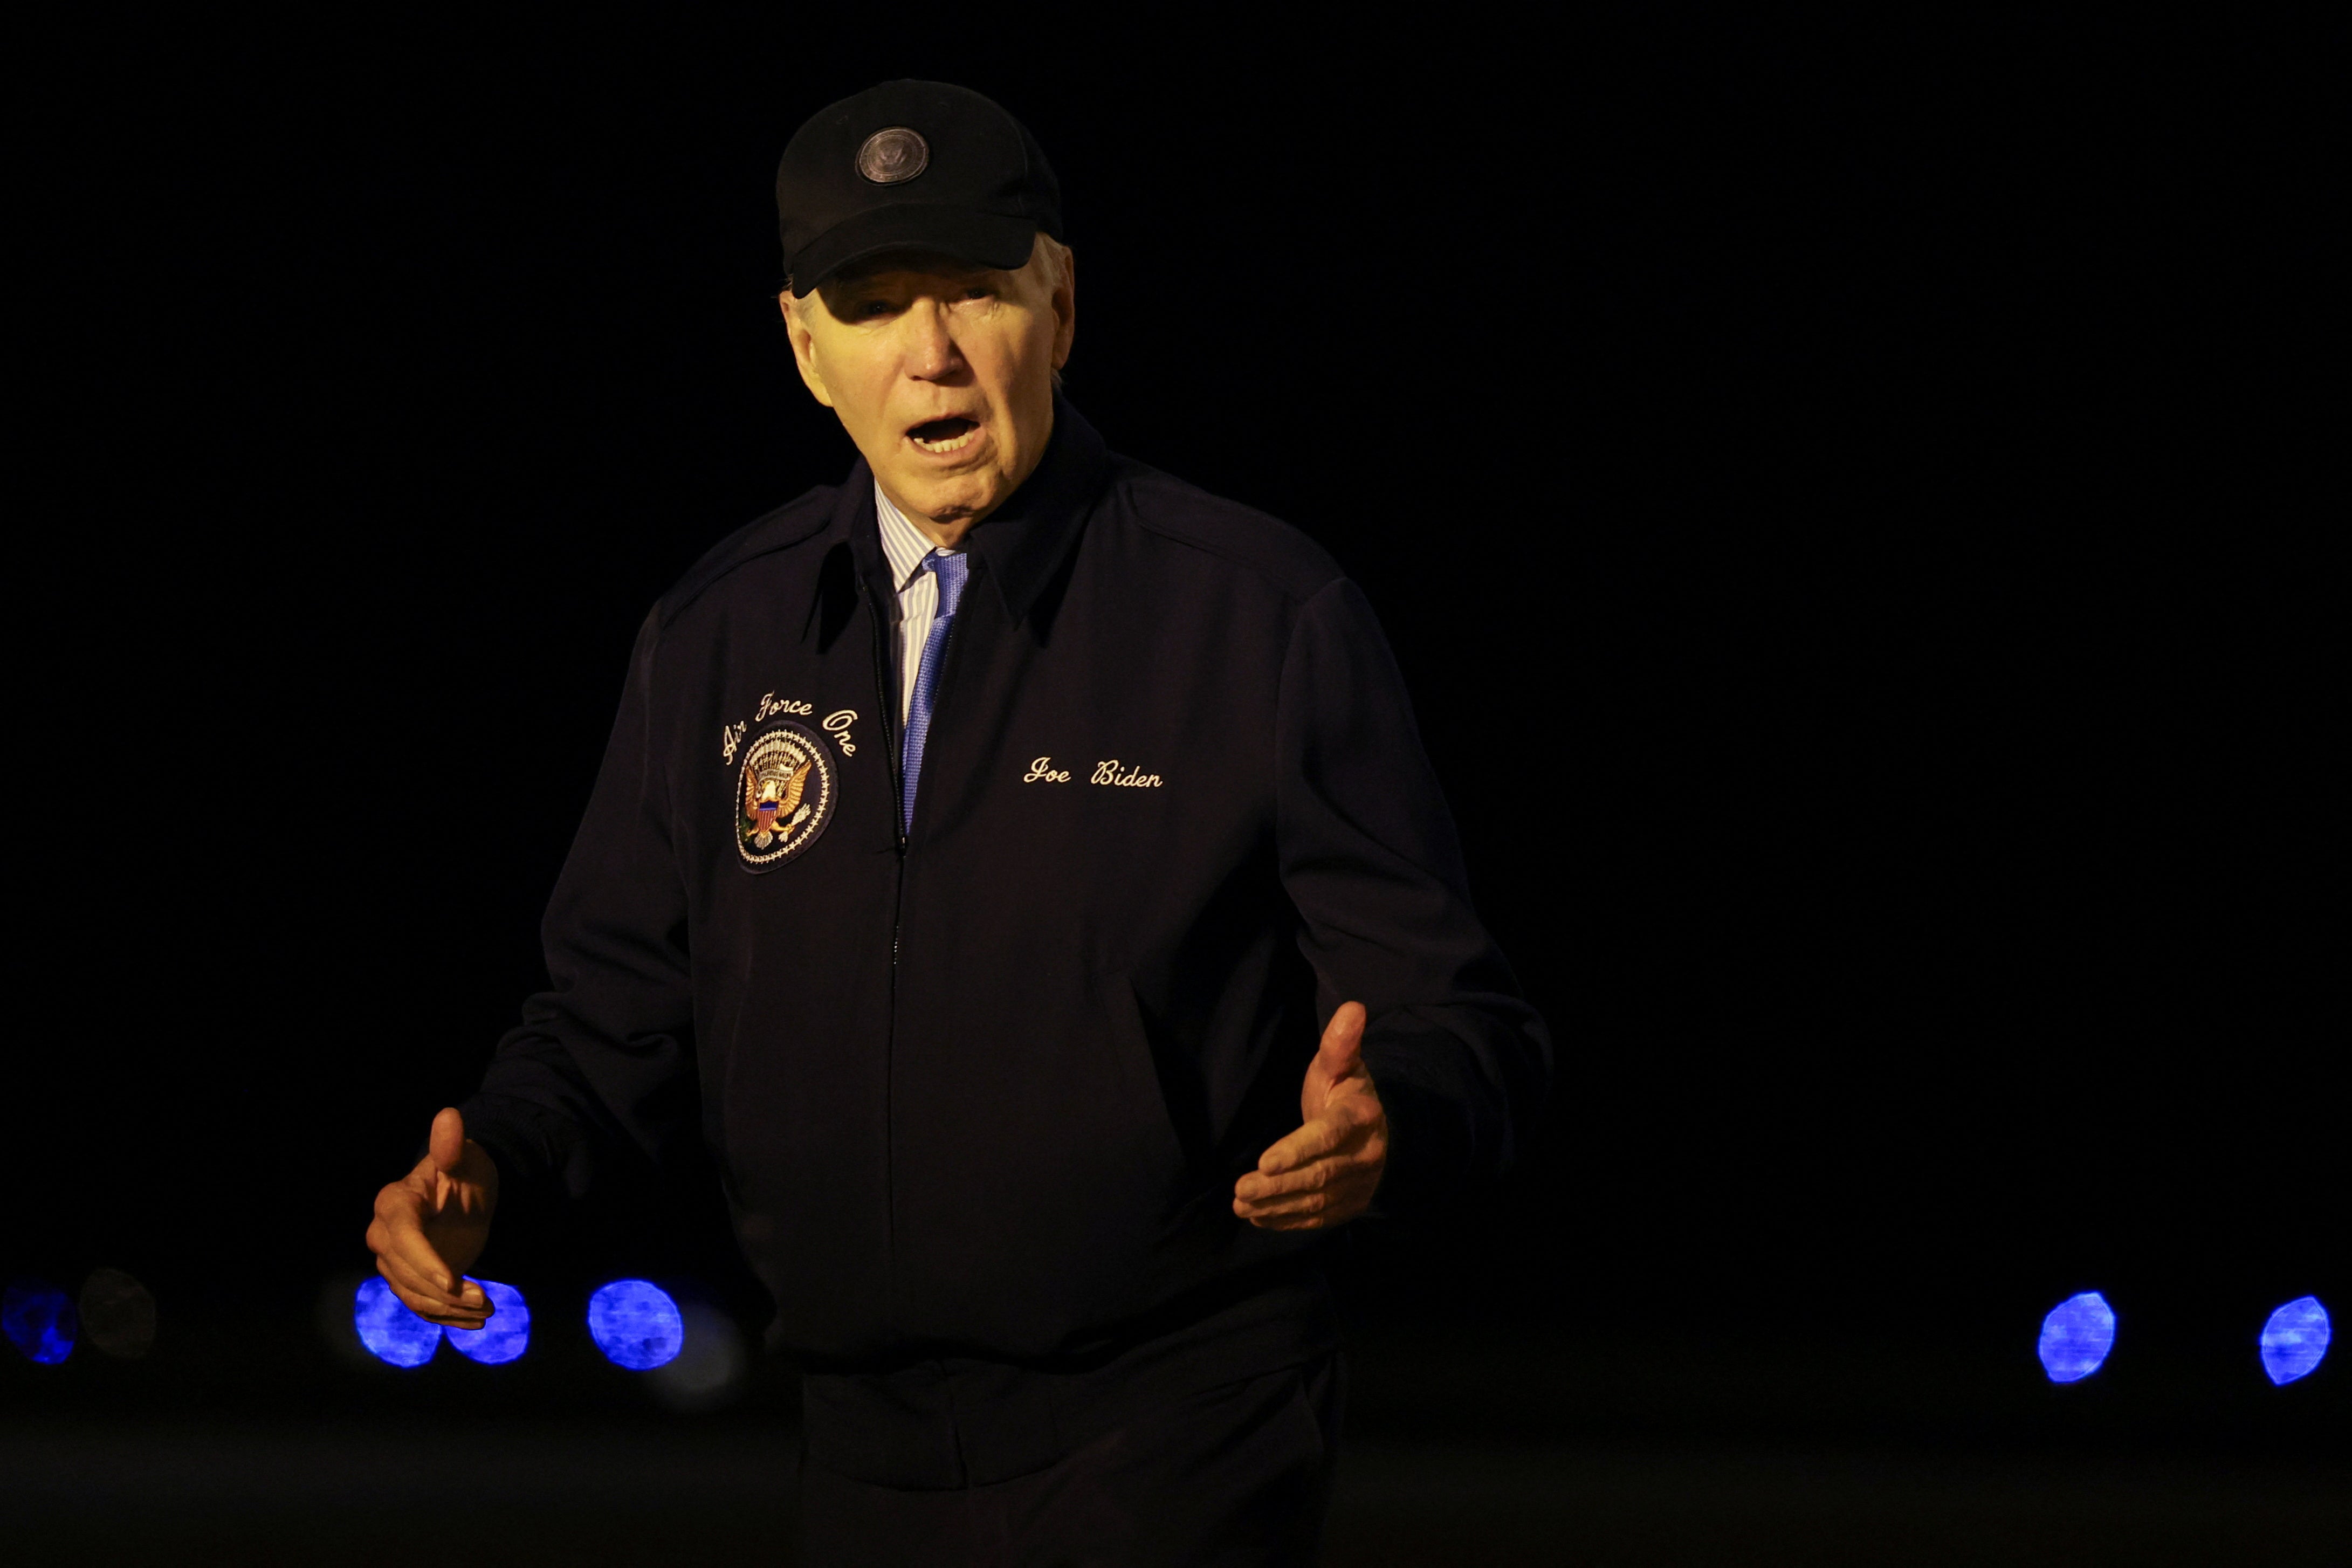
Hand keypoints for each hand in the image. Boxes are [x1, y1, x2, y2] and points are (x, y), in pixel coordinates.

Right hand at [366, 1107, 500, 1327]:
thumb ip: (452, 1147)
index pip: (402, 1236)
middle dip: (441, 1292)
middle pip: (403, 1272)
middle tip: (483, 1298)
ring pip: (411, 1295)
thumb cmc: (464, 1173)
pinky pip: (420, 1305)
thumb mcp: (465, 1159)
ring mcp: (393, 1260)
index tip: (452, 1281)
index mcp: (395, 1202)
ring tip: (486, 1309)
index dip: (423, 1261)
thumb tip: (449, 1116)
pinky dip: (446, 1318)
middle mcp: (384, 1234)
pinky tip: (475, 1322)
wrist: (464, 1196)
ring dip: (447, 1310)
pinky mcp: (407, 1279)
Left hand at [1233, 1001, 1387, 1229]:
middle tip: (1241, 1188)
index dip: (1298, 1150)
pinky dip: (1286, 1220)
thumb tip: (1352, 1008)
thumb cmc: (1347, 1093)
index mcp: (1359, 1117)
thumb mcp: (1342, 1065)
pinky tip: (1258, 1217)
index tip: (1264, 1161)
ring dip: (1277, 1205)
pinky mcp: (1349, 1206)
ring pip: (1316, 1202)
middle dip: (1279, 1185)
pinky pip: (1318, 1219)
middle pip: (1319, 1175)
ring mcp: (1358, 1185)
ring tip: (1242, 1204)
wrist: (1381, 1131)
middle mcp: (1363, 1156)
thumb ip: (1340, 1043)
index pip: (1328, 1137)